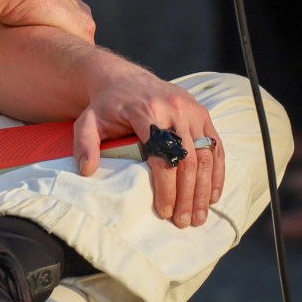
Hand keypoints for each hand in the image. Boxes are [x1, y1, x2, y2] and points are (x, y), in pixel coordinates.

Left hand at [72, 56, 222, 227]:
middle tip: (183, 223)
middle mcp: (174, 108)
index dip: (166, 187)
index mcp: (146, 111)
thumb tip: (87, 171)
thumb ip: (84, 144)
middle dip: (188, 195)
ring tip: (199, 217)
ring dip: (205, 189)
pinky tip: (213, 195)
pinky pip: (215, 145)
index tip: (165, 212)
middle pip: (187, 158)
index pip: (162, 155)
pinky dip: (217, 172)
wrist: (124, 79)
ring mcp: (191, 109)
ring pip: (205, 154)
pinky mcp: (202, 112)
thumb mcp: (87, 121)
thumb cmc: (107, 106)